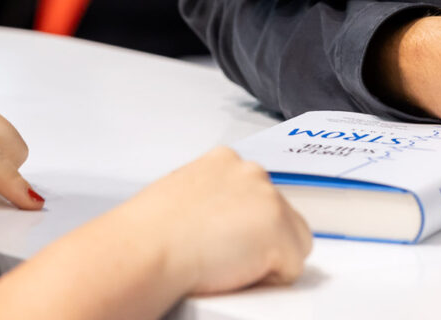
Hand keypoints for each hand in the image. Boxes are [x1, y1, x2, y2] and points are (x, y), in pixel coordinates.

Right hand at [122, 148, 311, 296]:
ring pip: (293, 240)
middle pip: (280, 214)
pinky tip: (235, 270)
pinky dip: (268, 279)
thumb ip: (213, 196)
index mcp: (226, 160)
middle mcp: (252, 172)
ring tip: (226, 261)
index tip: (225, 236)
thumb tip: (224, 217)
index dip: (244, 223)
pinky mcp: (281, 233)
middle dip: (260, 237)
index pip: (257, 194)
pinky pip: (292, 269)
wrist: (148, 246)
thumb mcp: (182, 192)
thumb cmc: (151, 229)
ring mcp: (270, 200)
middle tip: (224, 252)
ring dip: (268, 256)